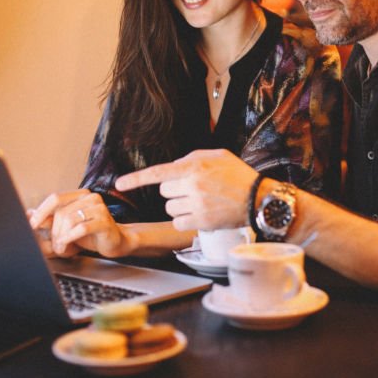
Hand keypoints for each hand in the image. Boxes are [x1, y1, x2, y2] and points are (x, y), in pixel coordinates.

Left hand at [27, 189, 132, 257]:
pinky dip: (69, 239)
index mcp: (81, 195)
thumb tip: (28, 214)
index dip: (42, 211)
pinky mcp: (105, 222)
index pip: (55, 198)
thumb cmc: (91, 233)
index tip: (33, 225)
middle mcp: (91, 198)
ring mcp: (99, 209)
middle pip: (61, 212)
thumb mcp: (67, 226)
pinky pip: (80, 229)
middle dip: (54, 232)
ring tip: (61, 248)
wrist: (115, 242)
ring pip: (69, 220)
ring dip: (61, 238)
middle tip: (55, 244)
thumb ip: (50, 220)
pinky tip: (67, 246)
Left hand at [116, 148, 256, 231]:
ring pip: (170, 207)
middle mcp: (193, 185)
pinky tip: (200, 214)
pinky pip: (178, 222)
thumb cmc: (238, 176)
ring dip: (179, 205)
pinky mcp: (201, 222)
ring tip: (200, 201)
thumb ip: (192, 158)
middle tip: (194, 189)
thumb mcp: (218, 156)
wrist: (258, 198)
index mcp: (194, 167)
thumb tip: (174, 166)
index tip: (120, 184)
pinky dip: (185, 219)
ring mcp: (196, 205)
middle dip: (175, 189)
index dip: (135, 179)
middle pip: (164, 191)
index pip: (158, 173)